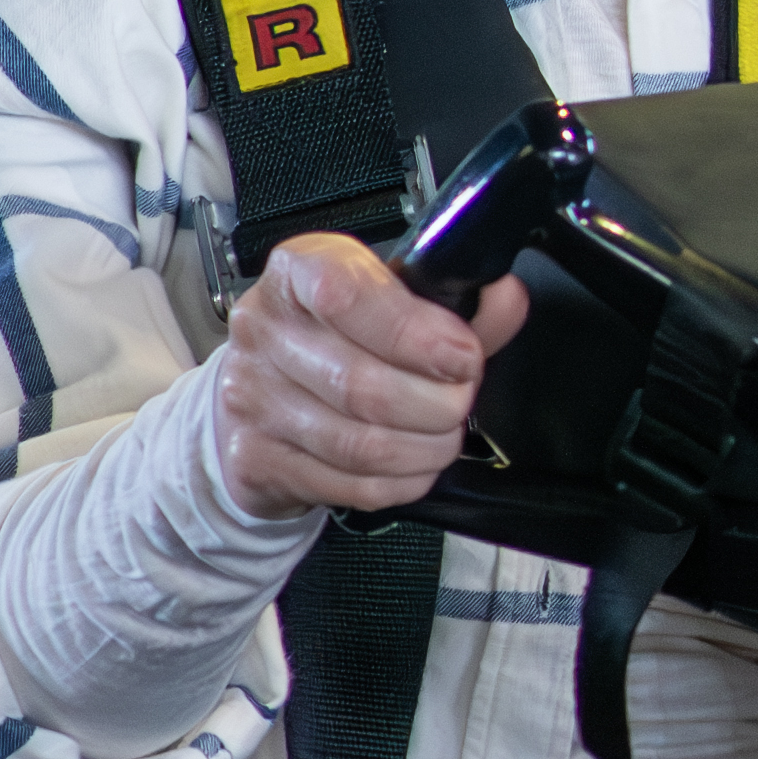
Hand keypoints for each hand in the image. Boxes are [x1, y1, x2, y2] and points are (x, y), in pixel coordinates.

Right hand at [216, 233, 514, 521]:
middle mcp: (265, 332)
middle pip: (362, 385)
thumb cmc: (337, 336)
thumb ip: (456, 303)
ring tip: (443, 432)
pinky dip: (402, 479)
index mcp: (296, 274)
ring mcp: (252, 399)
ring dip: (426, 446)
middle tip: (461, 398)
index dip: (417, 334)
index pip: (345, 295)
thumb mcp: (393, 300)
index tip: (462, 353)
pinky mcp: (259, 460)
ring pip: (361, 443)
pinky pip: (352, 485)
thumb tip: (504, 298)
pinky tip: (413, 462)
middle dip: (438, 402)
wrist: (260, 390)